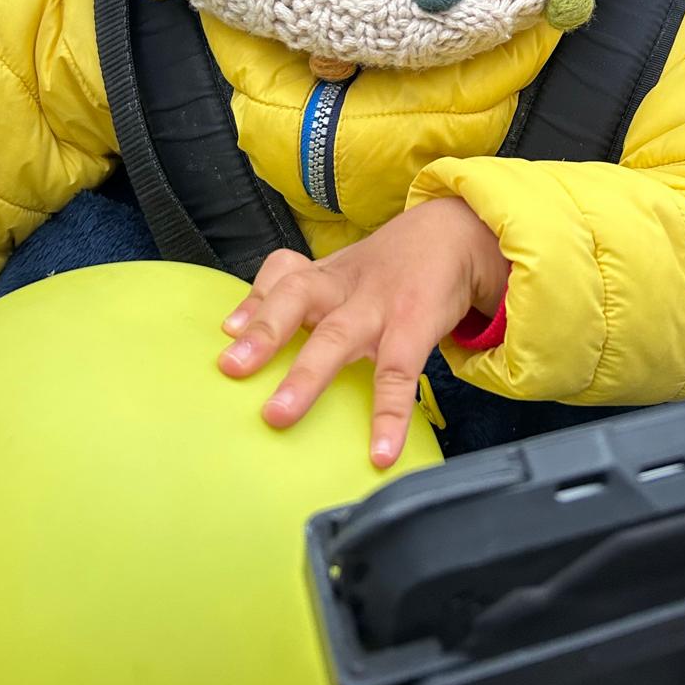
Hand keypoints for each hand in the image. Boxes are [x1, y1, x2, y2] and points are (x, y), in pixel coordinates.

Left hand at [218, 197, 508, 466]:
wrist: (458, 233)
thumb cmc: (390, 266)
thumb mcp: (344, 270)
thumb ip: (295, 292)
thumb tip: (236, 328)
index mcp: (326, 274)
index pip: (282, 274)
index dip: (253, 303)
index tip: (226, 333)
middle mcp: (344, 285)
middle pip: (297, 296)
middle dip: (264, 332)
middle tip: (231, 367)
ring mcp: (379, 305)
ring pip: (337, 335)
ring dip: (307, 374)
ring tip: (279, 416)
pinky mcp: (415, 326)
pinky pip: (397, 373)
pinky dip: (389, 414)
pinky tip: (381, 452)